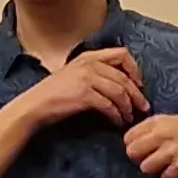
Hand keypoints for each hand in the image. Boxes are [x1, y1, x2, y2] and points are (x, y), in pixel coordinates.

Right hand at [21, 48, 145, 129]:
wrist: (34, 105)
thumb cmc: (54, 94)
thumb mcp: (75, 73)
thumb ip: (95, 72)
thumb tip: (119, 82)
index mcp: (88, 56)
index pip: (122, 54)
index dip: (134, 69)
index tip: (138, 84)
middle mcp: (89, 64)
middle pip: (124, 77)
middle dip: (137, 94)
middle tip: (143, 107)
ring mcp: (86, 78)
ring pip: (120, 92)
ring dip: (128, 107)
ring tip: (130, 118)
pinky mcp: (84, 95)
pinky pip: (109, 106)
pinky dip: (117, 116)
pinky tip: (118, 122)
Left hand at [122, 114, 177, 177]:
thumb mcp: (171, 123)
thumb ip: (150, 131)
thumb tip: (129, 144)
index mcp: (158, 121)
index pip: (128, 137)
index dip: (134, 146)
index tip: (146, 150)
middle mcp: (162, 133)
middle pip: (131, 152)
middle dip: (140, 159)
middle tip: (155, 159)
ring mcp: (171, 149)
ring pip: (145, 167)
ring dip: (156, 169)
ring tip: (170, 164)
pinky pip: (165, 177)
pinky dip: (172, 177)